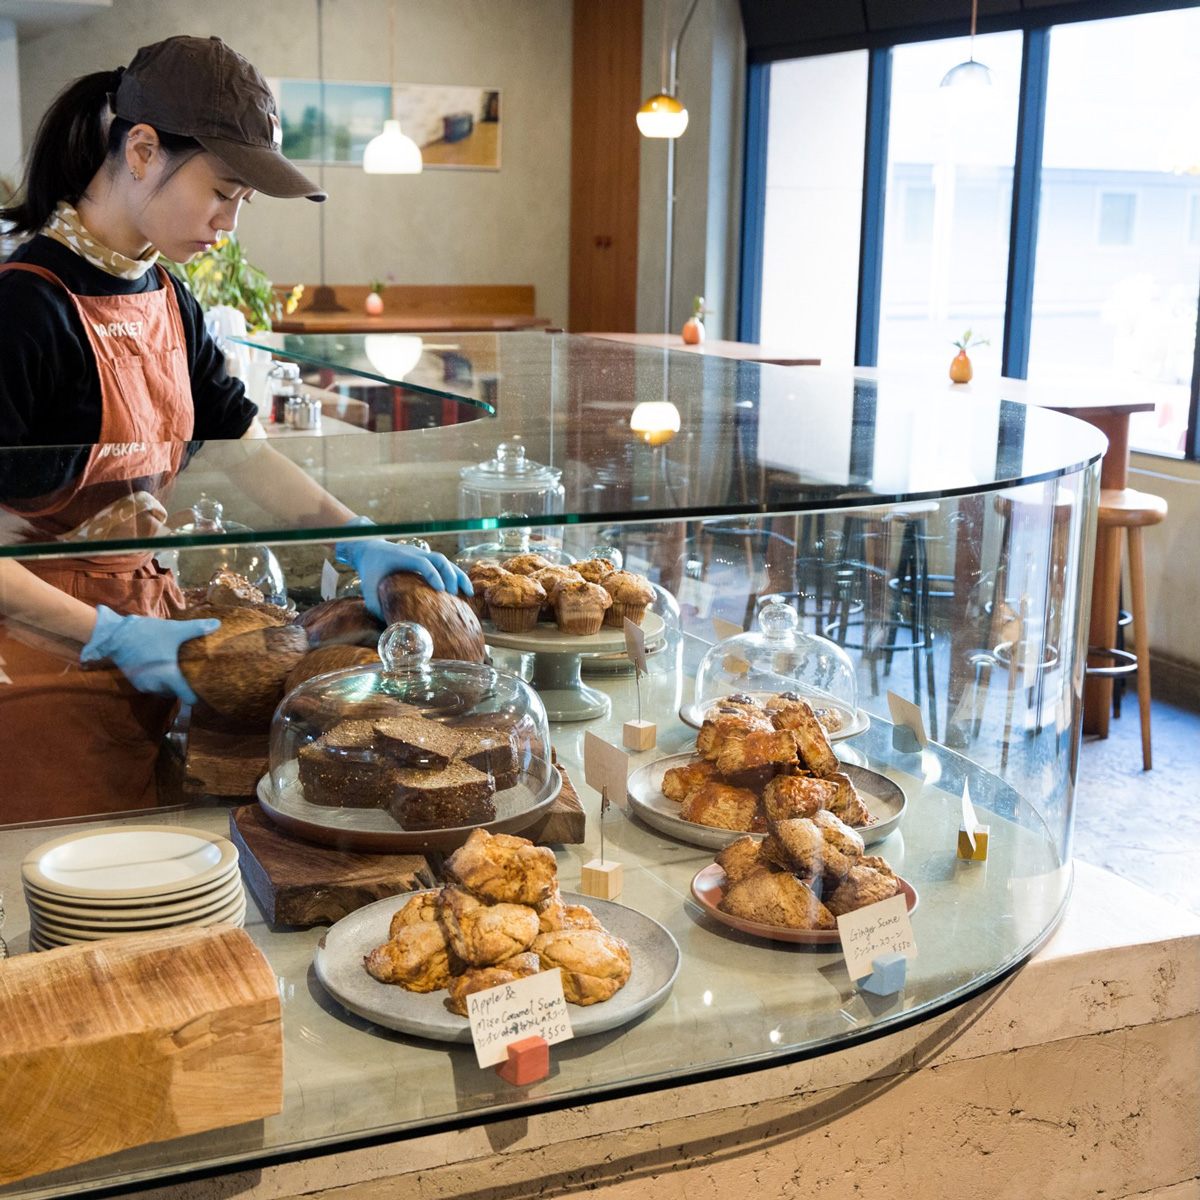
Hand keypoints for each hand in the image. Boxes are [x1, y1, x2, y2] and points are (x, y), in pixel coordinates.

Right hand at [80, 606, 219, 703]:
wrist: (116, 635)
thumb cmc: (148, 633)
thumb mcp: (175, 630)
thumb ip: (197, 629)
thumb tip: (218, 623)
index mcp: (169, 677)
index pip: (188, 697)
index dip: (198, 696)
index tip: (206, 692)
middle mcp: (157, 686)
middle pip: (178, 693)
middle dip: (185, 687)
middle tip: (195, 677)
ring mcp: (145, 686)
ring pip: (165, 691)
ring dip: (172, 684)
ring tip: (181, 673)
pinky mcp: (136, 683)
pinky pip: (154, 687)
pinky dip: (160, 682)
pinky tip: (165, 670)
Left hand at [335, 537, 471, 618]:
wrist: (370, 549)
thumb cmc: (369, 568)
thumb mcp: (366, 585)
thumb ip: (374, 604)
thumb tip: (387, 623)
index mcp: (403, 557)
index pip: (424, 563)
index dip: (434, 575)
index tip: (441, 590)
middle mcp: (417, 554)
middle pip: (440, 559)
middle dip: (450, 576)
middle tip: (454, 594)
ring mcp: (423, 555)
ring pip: (447, 561)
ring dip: (459, 576)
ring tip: (469, 593)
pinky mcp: (426, 560)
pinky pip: (446, 566)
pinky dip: (456, 576)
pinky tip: (463, 590)